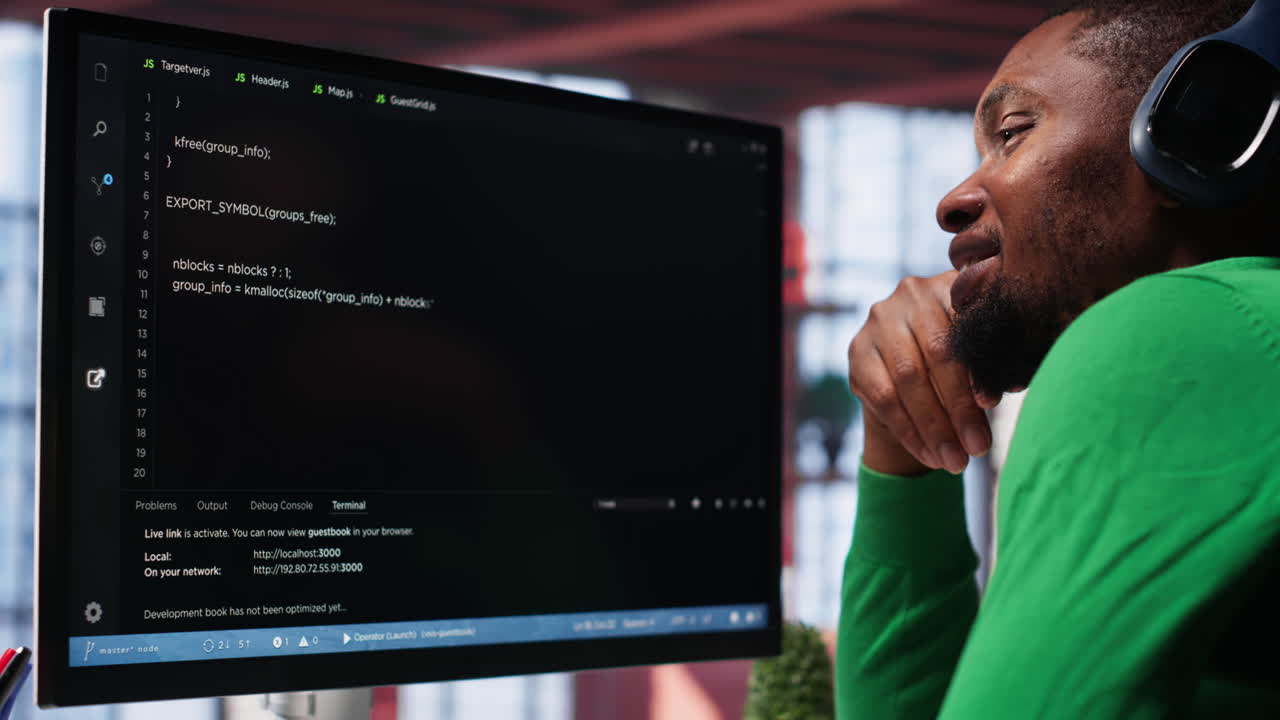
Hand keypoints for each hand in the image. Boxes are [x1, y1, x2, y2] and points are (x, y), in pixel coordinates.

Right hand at [847, 271, 997, 475]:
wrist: (913, 368)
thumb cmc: (964, 359)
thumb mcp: (984, 356)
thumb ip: (995, 366)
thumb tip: (1012, 385)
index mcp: (953, 284)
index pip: (966, 328)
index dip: (978, 369)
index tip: (993, 407)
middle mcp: (911, 294)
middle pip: (936, 355)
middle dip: (959, 409)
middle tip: (979, 449)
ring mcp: (878, 321)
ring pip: (907, 379)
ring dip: (933, 428)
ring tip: (955, 462)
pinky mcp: (856, 351)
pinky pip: (883, 398)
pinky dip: (909, 432)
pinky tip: (929, 455)